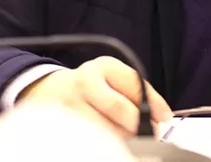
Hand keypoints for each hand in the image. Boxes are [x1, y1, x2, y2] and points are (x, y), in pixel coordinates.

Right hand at [17, 56, 172, 136]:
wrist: (46, 91)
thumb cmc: (92, 86)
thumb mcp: (114, 78)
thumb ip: (139, 93)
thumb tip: (163, 117)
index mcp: (104, 66)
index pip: (135, 85)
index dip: (153, 106)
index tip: (162, 121)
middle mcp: (84, 82)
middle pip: (120, 110)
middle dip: (137, 125)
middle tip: (144, 134)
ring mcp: (68, 104)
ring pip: (105, 129)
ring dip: (119, 138)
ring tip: (120, 137)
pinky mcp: (57, 124)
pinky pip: (87, 140)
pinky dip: (100, 144)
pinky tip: (103, 142)